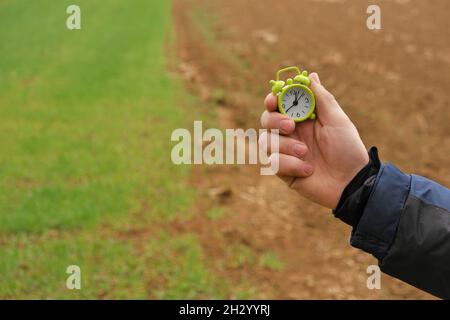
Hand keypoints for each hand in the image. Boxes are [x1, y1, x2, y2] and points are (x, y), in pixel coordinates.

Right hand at [259, 73, 368, 208]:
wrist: (351, 182)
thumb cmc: (347, 149)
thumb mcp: (336, 119)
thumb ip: (321, 97)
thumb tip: (309, 75)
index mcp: (302, 119)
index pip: (278, 104)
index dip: (272, 99)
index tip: (274, 99)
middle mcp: (290, 134)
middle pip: (266, 120)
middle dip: (274, 121)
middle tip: (291, 126)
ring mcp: (285, 153)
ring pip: (266, 142)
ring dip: (285, 146)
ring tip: (305, 153)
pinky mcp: (283, 171)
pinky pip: (273, 163)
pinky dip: (290, 165)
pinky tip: (308, 170)